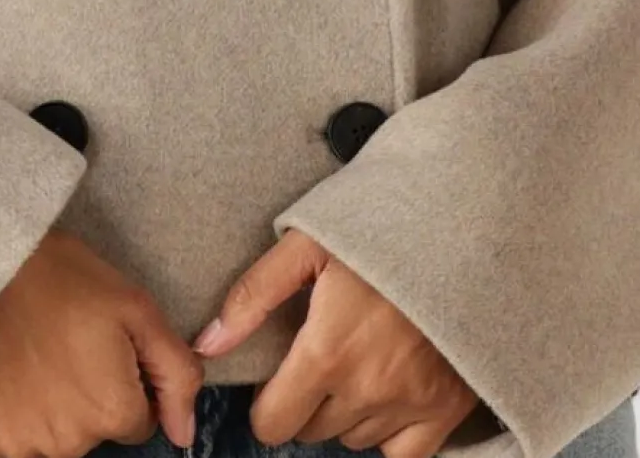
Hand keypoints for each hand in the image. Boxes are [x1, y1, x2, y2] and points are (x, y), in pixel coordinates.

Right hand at [0, 227, 203, 457]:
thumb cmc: (61, 276)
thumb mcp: (134, 307)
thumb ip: (175, 372)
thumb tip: (183, 433)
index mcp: (111, 411)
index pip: (137, 420)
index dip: (122, 381)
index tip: (98, 346)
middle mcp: (68, 443)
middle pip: (92, 434)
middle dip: (85, 398)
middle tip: (62, 345)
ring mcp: (18, 446)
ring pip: (51, 442)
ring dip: (46, 411)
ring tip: (31, 357)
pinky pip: (6, 448)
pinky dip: (7, 419)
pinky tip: (4, 377)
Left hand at [191, 228, 480, 457]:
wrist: (454, 228)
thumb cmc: (374, 230)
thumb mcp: (306, 245)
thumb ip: (253, 296)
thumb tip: (208, 344)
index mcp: (325, 352)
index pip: (272, 424)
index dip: (266, 403)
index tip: (277, 377)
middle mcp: (366, 389)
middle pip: (312, 430)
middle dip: (305, 401)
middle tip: (319, 356)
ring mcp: (410, 403)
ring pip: (354, 439)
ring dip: (345, 412)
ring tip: (356, 361)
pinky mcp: (446, 408)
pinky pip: (404, 456)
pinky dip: (390, 435)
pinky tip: (386, 394)